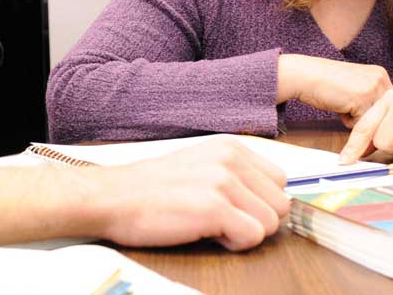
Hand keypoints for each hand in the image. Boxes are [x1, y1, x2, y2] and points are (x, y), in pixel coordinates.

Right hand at [93, 137, 289, 250]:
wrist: (112, 197)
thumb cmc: (151, 189)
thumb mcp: (199, 165)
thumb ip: (235, 175)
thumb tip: (269, 198)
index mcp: (230, 147)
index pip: (279, 181)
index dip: (259, 202)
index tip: (232, 208)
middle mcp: (231, 159)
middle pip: (280, 204)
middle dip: (255, 220)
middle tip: (219, 220)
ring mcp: (224, 182)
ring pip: (271, 223)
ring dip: (244, 233)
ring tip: (211, 226)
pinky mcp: (215, 207)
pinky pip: (253, 237)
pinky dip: (233, 244)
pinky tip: (206, 234)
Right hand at [276, 54, 391, 120]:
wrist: (304, 75)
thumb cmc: (325, 84)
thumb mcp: (355, 87)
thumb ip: (370, 100)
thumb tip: (383, 127)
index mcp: (381, 74)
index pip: (389, 107)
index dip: (372, 113)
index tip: (354, 106)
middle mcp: (381, 79)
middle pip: (384, 116)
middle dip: (365, 117)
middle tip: (346, 104)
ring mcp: (373, 88)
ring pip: (374, 122)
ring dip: (357, 120)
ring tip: (342, 104)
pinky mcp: (363, 99)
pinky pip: (361, 125)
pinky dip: (347, 121)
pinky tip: (338, 105)